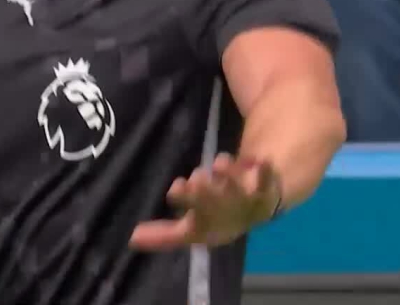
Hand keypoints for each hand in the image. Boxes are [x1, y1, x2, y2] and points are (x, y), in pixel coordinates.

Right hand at [129, 154, 280, 250]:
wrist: (256, 212)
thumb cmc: (217, 217)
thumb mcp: (190, 229)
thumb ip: (163, 234)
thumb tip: (131, 238)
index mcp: (206, 225)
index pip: (191, 217)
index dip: (184, 201)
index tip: (176, 186)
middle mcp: (226, 215)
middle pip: (213, 203)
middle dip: (205, 193)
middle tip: (196, 178)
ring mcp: (247, 202)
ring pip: (237, 188)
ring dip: (229, 176)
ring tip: (220, 162)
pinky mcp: (266, 189)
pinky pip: (267, 180)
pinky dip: (264, 172)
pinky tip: (262, 161)